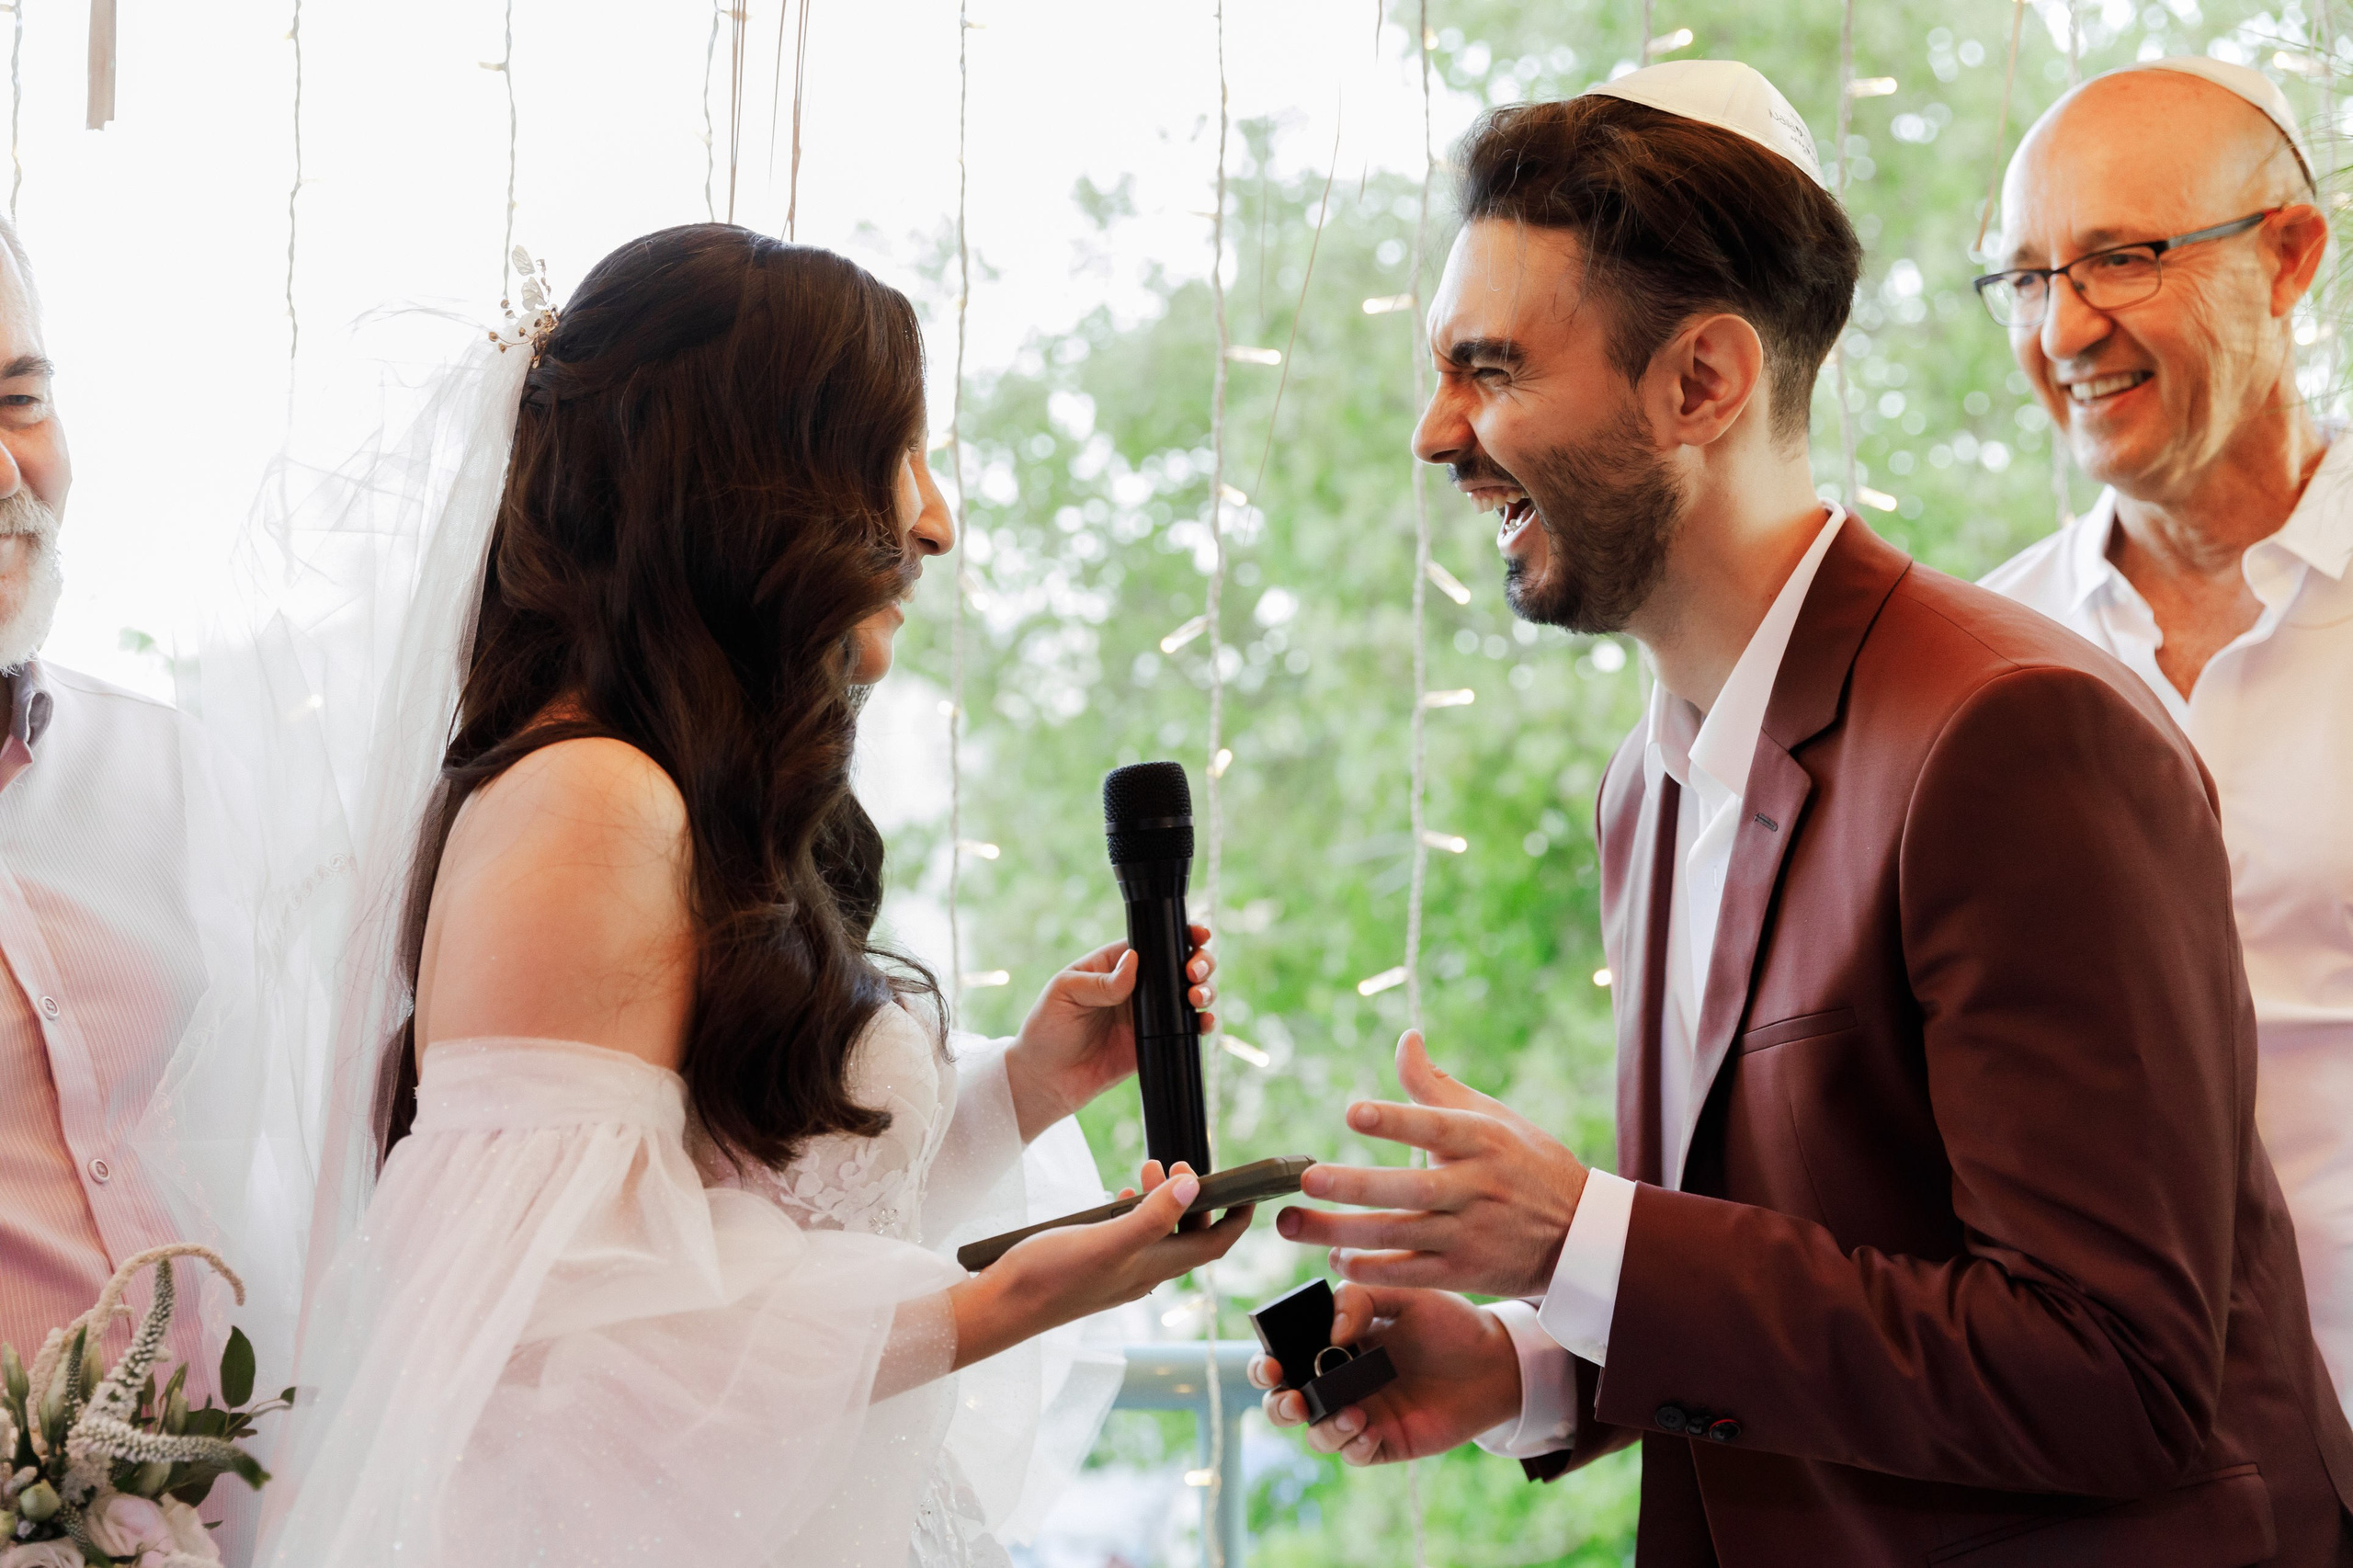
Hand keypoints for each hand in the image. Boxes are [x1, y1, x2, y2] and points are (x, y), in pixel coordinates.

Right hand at [951, 1161, 1249, 1366]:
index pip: (1214, 1246)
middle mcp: (1142, 1274)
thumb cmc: (1050, 1276)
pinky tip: (1120, 1195)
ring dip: (1163, 1200)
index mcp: (1153, 1268)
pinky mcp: (1095, 1266)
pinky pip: (1130, 1237)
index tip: (1251, 1189)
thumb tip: (1194, 1188)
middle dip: (1194, 1198)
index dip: (1237, 1219)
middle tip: (1178, 1162)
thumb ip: (1152, 1216)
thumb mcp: (1106, 1239)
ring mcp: (1118, 1272)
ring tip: (1148, 1169)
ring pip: (1158, 1234)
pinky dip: (1135, 1211)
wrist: (1001, 1306)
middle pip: (1189, 1236)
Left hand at [1004, 926, 1216, 1138]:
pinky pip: (1186, 1030)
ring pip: (1189, 994)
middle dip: (1199, 961)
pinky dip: (1202, 1023)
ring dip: (1204, 990)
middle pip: (1179, 965)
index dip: (1179, 935)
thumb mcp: (1064, 994)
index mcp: (1114, 965)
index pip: (1153, 943)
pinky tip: (1203, 1022)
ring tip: (1196, 996)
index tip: (1196, 935)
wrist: (1046, 1081)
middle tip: (1195, 971)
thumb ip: (1100, 981)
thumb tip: (1134, 961)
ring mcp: (1148, 1015)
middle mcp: (1136, 986)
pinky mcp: (1155, 1043)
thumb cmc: (1046, 1029)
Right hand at [1249, 1282, 1520, 1464]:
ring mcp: (1361, 1412)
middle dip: (1277, 1404)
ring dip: (1322, 1429)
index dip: (1266, 1362)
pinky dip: (1353, 1445)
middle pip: (1285, 1402)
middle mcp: (1340, 1380)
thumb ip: (1360, 1298)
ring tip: (1353, 1414)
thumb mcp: (1404, 1294)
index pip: (1285, 1354)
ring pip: (1316, 1434)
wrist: (1494, 1361)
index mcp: (1334, 1342)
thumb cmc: (1448, 1322)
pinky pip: (1353, 1454)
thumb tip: (1331, 1333)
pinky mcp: (1384, 1441)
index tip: (1272, 1363)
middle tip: (1294, 1399)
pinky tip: (1371, 1429)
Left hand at [1276, 1030, 1588, 1297]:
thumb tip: (1405, 1037)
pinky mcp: (1466, 1272)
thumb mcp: (1492, 1117)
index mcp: (1484, 1140)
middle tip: (1306, 1180)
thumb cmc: (1525, 1164)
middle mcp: (1478, 1187)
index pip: (1437, 1127)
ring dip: (1342, 1231)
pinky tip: (1335, 1257)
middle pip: (1410, 1188)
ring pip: (1400, 1234)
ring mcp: (1471, 1233)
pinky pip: (1411, 1272)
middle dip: (1354, 1186)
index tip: (1353, 1111)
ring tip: (1291, 1224)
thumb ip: (1437, 1085)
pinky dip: (1372, 1268)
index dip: (1396, 1120)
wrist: (1579, 1236)